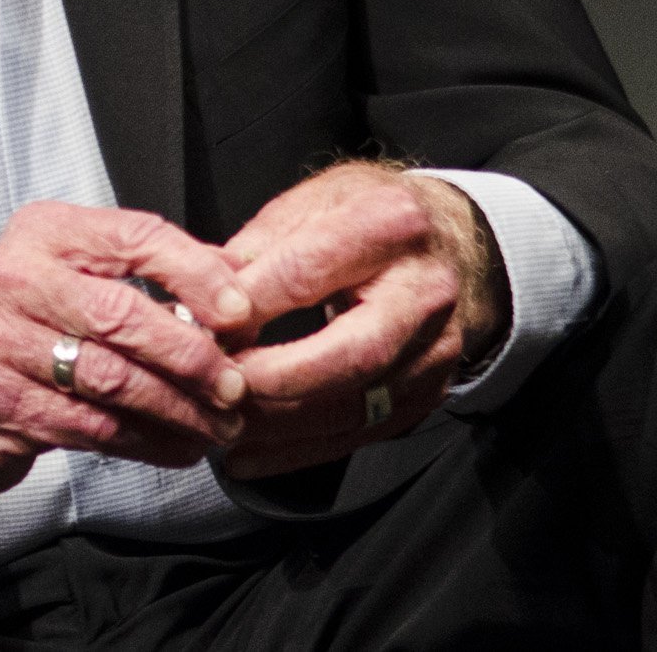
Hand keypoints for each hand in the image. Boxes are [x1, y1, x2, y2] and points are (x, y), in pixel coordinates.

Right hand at [0, 202, 258, 504]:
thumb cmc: (14, 331)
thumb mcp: (63, 278)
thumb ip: (135, 276)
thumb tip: (232, 284)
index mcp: (44, 232)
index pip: (135, 237)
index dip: (197, 275)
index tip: (240, 312)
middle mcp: (14, 278)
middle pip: (125, 315)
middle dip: (192, 356)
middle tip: (236, 385)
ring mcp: (1, 342)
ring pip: (113, 379)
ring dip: (178, 410)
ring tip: (218, 426)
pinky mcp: (3, 402)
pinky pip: (93, 425)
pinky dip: (146, 441)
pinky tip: (177, 448)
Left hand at [209, 162, 508, 480]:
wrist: (456, 244)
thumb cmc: (372, 216)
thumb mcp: (316, 201)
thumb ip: (257, 248)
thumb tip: (200, 296)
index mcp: (389, 225)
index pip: (310, 272)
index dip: (251, 304)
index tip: (202, 324)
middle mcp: (423, 292)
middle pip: (351, 351)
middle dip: (275, 378)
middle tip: (217, 386)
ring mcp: (434, 351)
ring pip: (355, 404)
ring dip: (280, 424)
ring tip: (220, 425)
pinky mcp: (428, 394)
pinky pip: (360, 435)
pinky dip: (299, 451)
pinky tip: (251, 454)